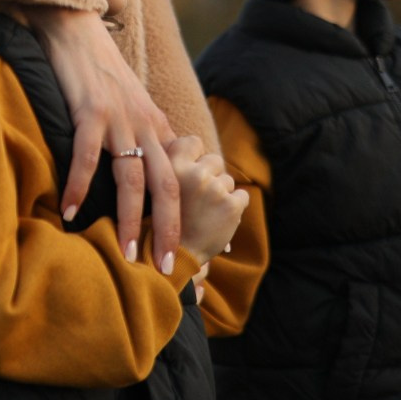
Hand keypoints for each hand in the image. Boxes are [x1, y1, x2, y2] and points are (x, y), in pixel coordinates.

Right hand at [24, 7, 178, 272]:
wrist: (76, 27)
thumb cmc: (98, 72)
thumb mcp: (132, 105)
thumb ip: (145, 137)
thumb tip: (148, 175)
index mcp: (158, 127)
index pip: (181, 181)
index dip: (190, 217)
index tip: (197, 253)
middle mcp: (145, 125)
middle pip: (166, 186)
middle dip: (169, 229)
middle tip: (167, 269)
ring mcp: (119, 118)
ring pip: (131, 177)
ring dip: (129, 219)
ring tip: (125, 254)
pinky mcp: (90, 109)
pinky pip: (86, 155)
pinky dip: (79, 185)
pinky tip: (70, 212)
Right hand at [168, 135, 247, 261]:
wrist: (175, 257)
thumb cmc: (165, 219)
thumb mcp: (158, 187)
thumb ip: (170, 164)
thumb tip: (188, 143)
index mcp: (171, 166)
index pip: (193, 142)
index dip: (194, 156)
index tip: (188, 172)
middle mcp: (193, 174)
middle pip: (214, 160)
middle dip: (210, 176)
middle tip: (196, 199)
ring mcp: (214, 190)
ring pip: (228, 180)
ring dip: (221, 194)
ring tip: (204, 212)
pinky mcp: (231, 206)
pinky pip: (242, 196)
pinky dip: (235, 208)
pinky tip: (218, 219)